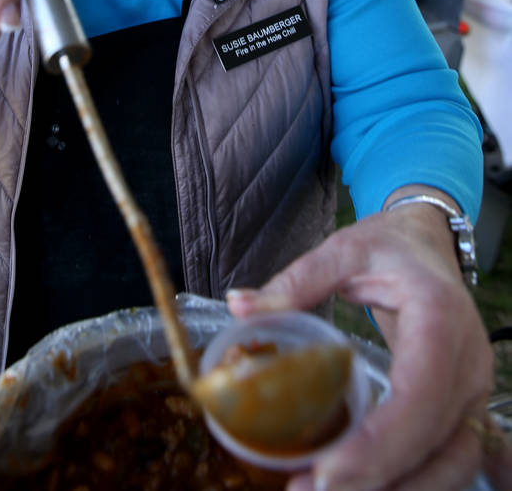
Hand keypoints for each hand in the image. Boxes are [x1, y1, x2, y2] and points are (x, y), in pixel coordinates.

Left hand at [227, 207, 494, 490]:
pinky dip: (405, 481)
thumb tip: (239, 305)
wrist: (430, 244)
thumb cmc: (392, 247)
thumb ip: (296, 281)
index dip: (380, 444)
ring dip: (394, 489)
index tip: (328, 471)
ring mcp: (471, 391)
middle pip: (436, 445)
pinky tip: (356, 483)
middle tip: (310, 490)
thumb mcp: (345, 251)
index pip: (420, 396)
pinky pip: (446, 461)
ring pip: (451, 466)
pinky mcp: (462, 409)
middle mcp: (467, 364)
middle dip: (377, 481)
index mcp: (440, 319)